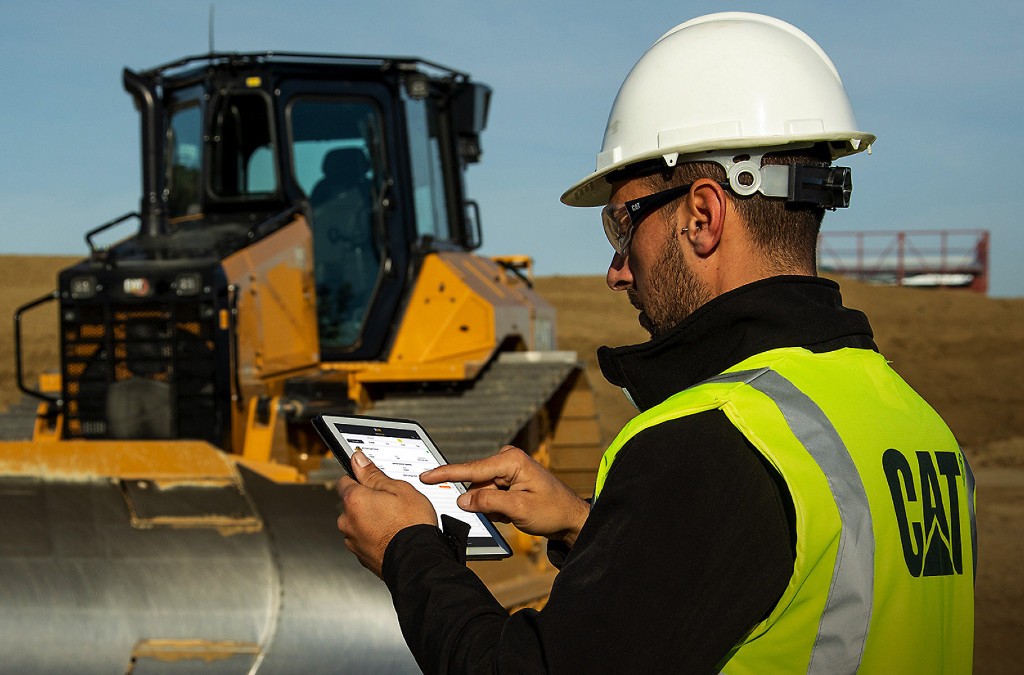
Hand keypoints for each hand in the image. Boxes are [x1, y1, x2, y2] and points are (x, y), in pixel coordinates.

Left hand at [336, 450, 437, 577]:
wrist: (418, 561)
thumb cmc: (411, 526)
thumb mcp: (399, 489)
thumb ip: (374, 474)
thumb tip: (358, 460)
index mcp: (354, 500)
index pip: (344, 479)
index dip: (359, 477)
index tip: (370, 478)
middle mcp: (347, 521)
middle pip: (352, 503)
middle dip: (367, 501)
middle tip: (390, 501)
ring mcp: (352, 541)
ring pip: (358, 522)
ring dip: (370, 520)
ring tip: (394, 521)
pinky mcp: (361, 556)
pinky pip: (364, 539)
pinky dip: (374, 536)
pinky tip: (392, 534)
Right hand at [421, 446, 589, 546]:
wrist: (571, 517)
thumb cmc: (552, 511)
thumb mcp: (518, 509)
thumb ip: (488, 502)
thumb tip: (463, 499)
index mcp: (511, 460)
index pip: (471, 468)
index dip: (446, 474)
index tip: (426, 476)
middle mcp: (507, 460)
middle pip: (476, 482)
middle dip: (481, 502)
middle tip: (502, 514)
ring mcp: (507, 469)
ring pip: (481, 491)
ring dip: (490, 507)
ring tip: (512, 514)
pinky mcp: (508, 479)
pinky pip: (489, 494)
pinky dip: (495, 507)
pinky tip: (512, 512)